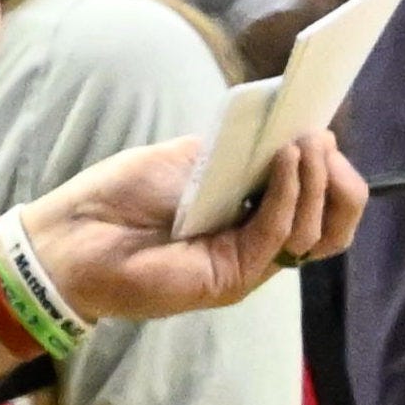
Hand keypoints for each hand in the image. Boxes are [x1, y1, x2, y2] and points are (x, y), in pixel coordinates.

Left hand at [8, 122, 367, 327]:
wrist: (70, 236)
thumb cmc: (119, 197)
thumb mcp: (190, 157)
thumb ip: (241, 148)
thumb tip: (290, 128)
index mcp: (252, 214)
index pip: (322, 200)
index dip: (331, 167)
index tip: (320, 129)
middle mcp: (259, 242)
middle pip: (333, 220)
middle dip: (334, 175)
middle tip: (317, 139)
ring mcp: (250, 262)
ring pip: (316, 229)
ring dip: (316, 180)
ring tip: (300, 145)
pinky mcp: (233, 276)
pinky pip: (277, 232)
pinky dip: (288, 193)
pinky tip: (284, 161)